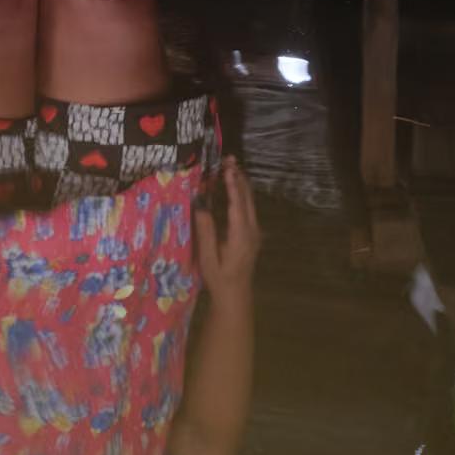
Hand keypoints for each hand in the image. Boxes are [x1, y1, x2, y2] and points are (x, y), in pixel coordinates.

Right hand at [195, 156, 259, 295]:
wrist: (235, 295)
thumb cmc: (218, 278)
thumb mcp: (207, 256)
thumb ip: (205, 230)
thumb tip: (200, 204)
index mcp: (241, 235)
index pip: (237, 204)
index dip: (232, 184)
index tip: (227, 167)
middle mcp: (251, 230)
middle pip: (247, 199)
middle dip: (238, 178)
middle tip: (228, 159)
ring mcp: (254, 232)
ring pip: (250, 202)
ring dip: (241, 184)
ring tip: (231, 167)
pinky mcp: (252, 235)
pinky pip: (248, 209)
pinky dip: (241, 194)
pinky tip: (234, 188)